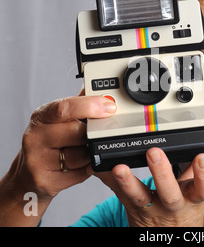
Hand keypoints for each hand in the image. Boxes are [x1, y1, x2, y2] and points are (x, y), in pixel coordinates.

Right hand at [0, 94, 116, 225]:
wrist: (28, 174)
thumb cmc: (49, 143)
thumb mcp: (59, 120)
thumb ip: (80, 104)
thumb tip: (100, 88)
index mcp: (41, 116)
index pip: (65, 108)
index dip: (90, 106)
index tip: (110, 107)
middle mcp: (35, 136)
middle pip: (77, 132)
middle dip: (93, 134)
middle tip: (100, 133)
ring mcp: (37, 160)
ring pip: (81, 155)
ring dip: (90, 154)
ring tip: (84, 151)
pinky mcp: (44, 180)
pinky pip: (79, 173)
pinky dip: (86, 169)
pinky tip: (80, 165)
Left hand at [95, 132, 203, 226]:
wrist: (168, 235)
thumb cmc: (185, 206)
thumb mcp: (198, 189)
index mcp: (193, 198)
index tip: (202, 157)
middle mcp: (173, 206)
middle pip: (170, 193)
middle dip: (162, 173)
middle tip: (154, 152)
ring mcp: (151, 209)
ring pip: (140, 198)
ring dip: (128, 182)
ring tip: (119, 168)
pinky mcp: (133, 209)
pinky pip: (119, 195)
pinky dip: (110, 181)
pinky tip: (100, 168)